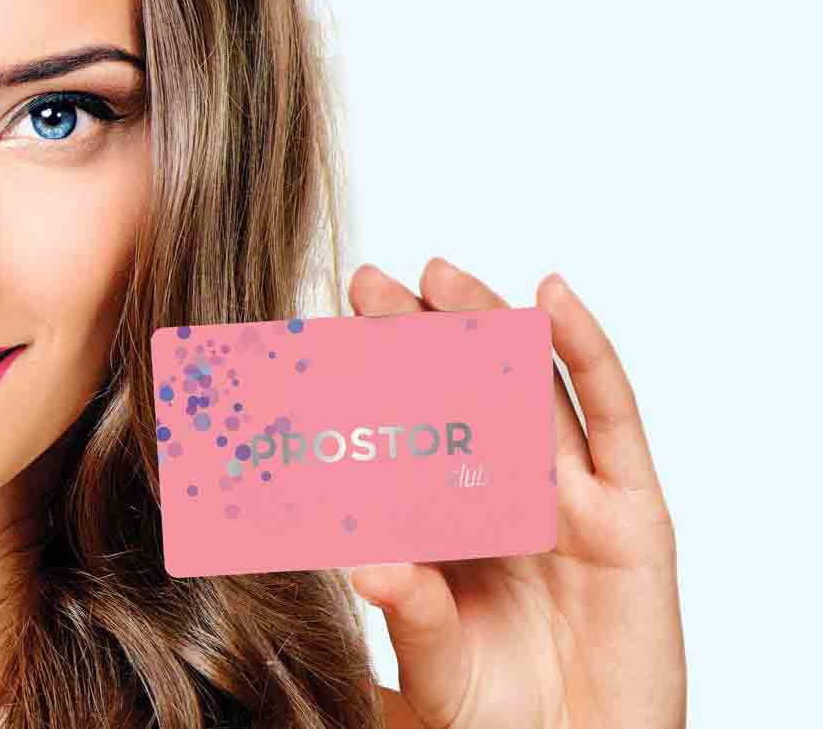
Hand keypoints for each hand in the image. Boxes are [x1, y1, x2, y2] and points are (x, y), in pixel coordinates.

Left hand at [348, 258, 685, 728]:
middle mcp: (509, 499)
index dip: (371, 387)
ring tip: (440, 273)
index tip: (321, 336)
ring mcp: (574, 500)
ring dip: (486, 326)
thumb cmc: (498, 718)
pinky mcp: (636, 515)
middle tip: (368, 283)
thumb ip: (411, 612)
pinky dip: (587, 352)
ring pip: (528, 391)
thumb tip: (365, 564)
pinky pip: (615, 419)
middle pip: (462, 399)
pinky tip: (550, 298)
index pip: (408, 437)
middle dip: (416, 338)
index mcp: (449, 524)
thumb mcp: (438, 665)